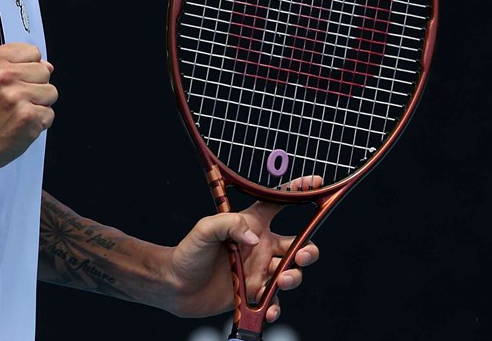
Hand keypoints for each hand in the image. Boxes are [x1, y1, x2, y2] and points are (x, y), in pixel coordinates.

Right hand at [0, 43, 56, 184]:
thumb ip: (13, 65)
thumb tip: (48, 65)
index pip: (32, 52)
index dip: (28, 68)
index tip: (16, 81)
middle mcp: (3, 75)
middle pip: (44, 71)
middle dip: (34, 86)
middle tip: (14, 101)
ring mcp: (17, 96)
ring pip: (51, 92)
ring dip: (39, 105)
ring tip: (17, 112)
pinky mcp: (28, 116)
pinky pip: (49, 114)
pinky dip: (38, 123)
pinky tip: (19, 125)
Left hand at [162, 176, 322, 321]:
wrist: (175, 287)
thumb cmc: (187, 253)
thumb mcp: (204, 230)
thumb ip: (228, 225)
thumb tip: (254, 239)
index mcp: (250, 225)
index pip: (278, 204)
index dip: (297, 192)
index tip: (316, 183)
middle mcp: (260, 247)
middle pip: (297, 244)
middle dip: (308, 250)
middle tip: (302, 255)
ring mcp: (259, 271)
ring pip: (291, 272)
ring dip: (294, 277)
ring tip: (282, 280)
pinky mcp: (254, 294)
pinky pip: (275, 301)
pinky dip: (276, 307)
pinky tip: (267, 308)